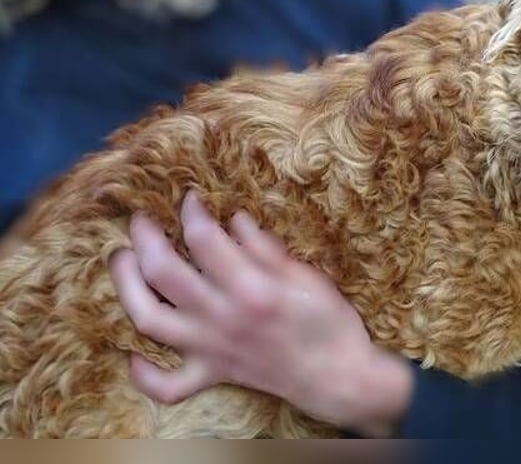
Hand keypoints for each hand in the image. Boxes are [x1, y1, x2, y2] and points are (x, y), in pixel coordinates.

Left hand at [109, 192, 411, 435]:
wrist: (338, 376)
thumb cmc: (329, 321)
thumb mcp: (307, 275)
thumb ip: (266, 248)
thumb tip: (233, 219)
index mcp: (250, 287)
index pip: (204, 238)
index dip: (191, 212)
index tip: (190, 197)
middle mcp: (222, 317)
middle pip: (164, 272)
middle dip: (146, 238)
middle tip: (141, 218)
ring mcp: (212, 349)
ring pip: (150, 320)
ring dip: (127, 288)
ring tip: (121, 260)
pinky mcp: (213, 374)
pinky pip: (168, 385)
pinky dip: (144, 375)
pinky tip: (130, 355)